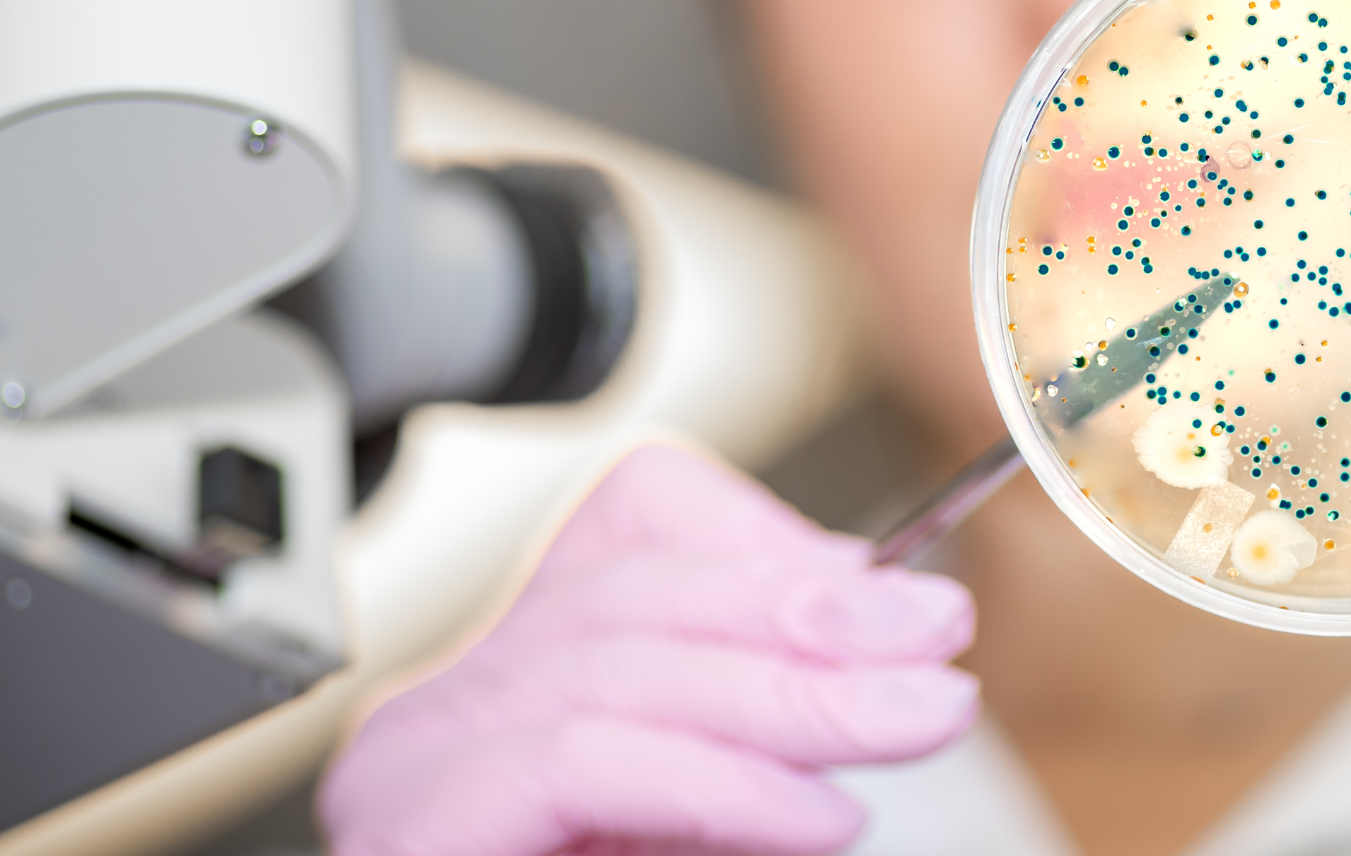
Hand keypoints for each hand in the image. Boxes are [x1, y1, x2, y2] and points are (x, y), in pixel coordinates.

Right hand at [319, 444, 978, 855]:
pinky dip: (715, 783)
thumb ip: (773, 727)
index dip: (771, 545)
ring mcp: (413, 766)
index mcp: (522, 679)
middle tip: (937, 649)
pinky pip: (577, 761)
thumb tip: (888, 632)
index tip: (903, 597)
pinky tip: (813, 818)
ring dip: (790, 695)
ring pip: (616, 665)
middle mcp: (449, 708)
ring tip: (906, 721)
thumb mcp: (730, 817)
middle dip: (812, 619)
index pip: (632, 525)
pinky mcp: (416, 832)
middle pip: (637, 592)